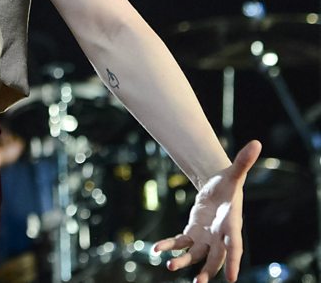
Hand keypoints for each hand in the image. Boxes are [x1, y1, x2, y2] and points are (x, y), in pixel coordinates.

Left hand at [153, 139, 261, 281]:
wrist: (217, 189)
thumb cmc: (228, 184)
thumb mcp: (234, 173)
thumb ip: (243, 162)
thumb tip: (256, 143)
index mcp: (232, 224)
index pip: (234, 246)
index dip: (233, 261)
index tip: (232, 279)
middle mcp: (219, 235)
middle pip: (215, 258)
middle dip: (207, 271)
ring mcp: (205, 237)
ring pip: (195, 255)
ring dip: (183, 263)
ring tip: (169, 268)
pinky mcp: (192, 234)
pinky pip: (180, 243)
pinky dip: (169, 246)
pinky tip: (156, 249)